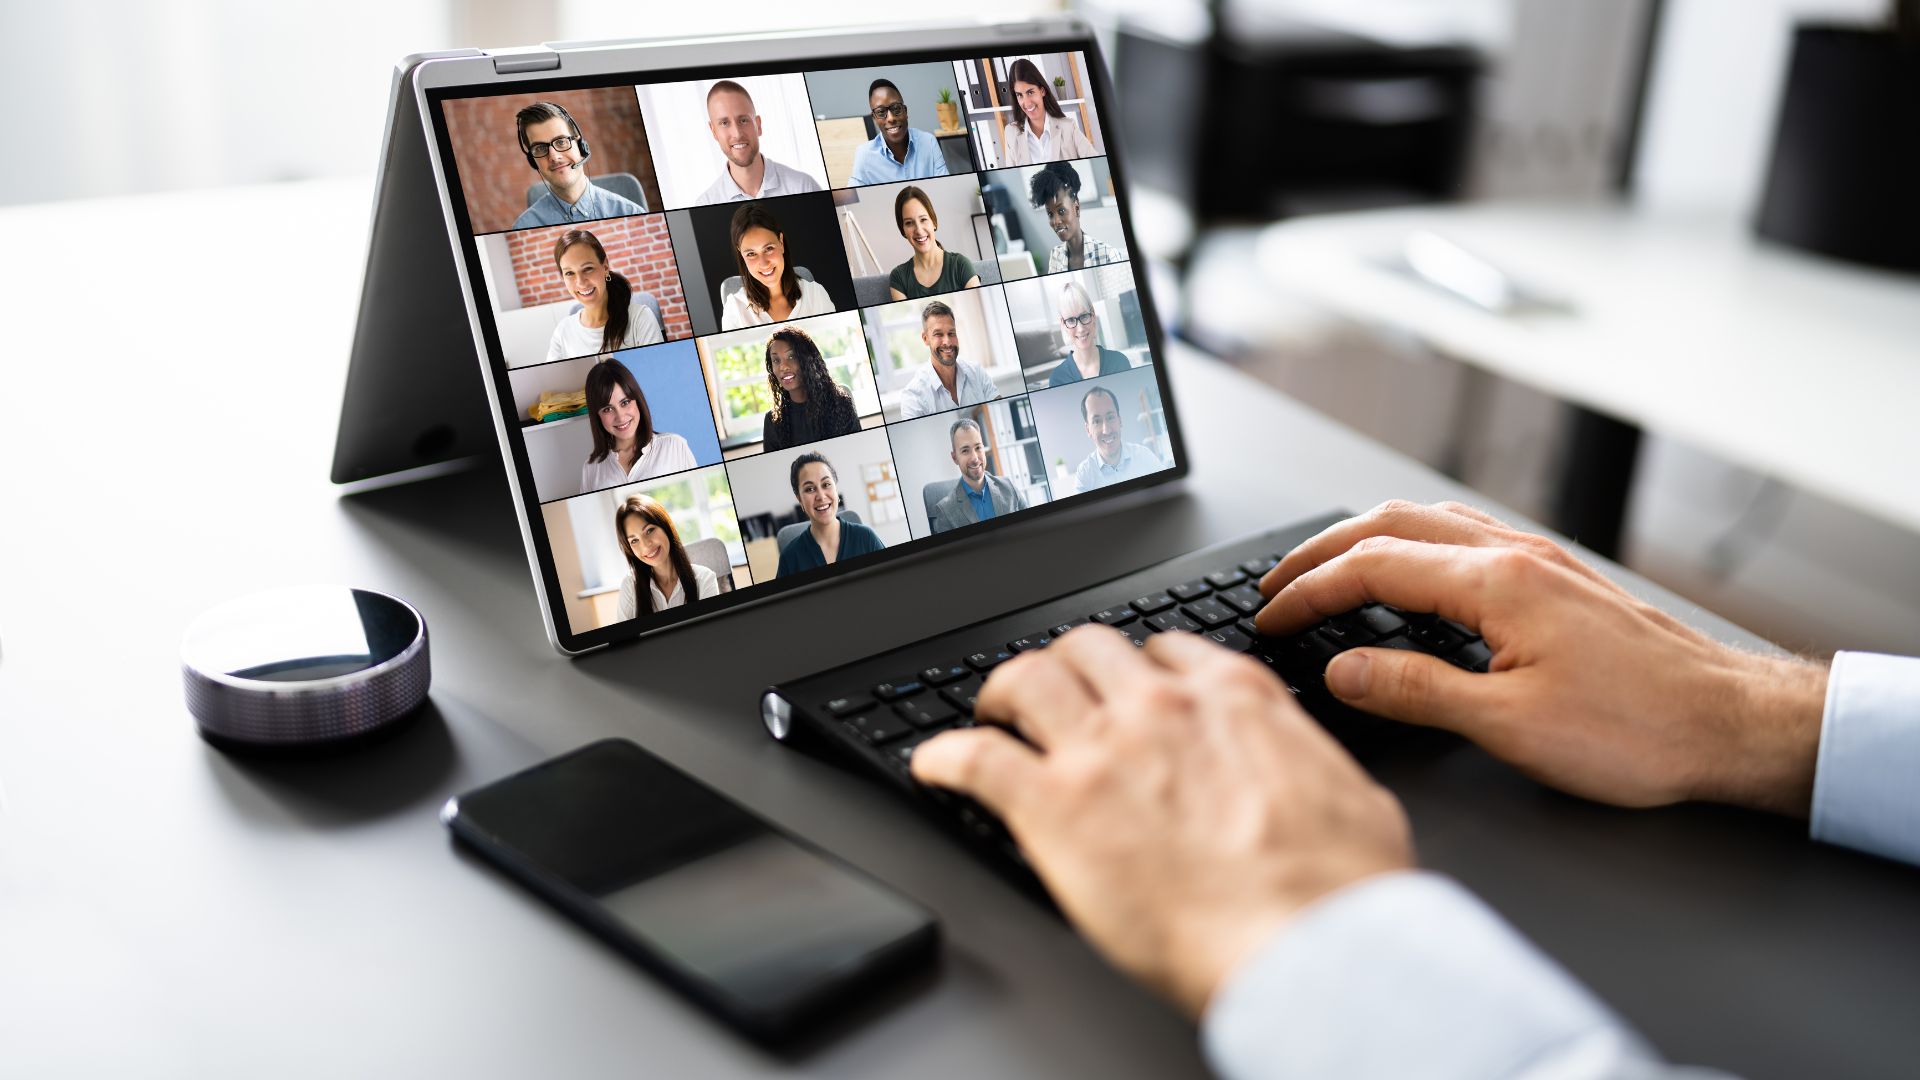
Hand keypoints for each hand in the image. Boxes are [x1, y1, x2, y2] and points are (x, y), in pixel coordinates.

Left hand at [910, 627, 1411, 1016]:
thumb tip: (1310, 779)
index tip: (1126, 690)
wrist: (1306, 944)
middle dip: (1064, 668)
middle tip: (1051, 696)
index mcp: (1233, 698)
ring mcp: (1101, 750)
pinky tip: (936, 766)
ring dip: (1000, 694)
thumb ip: (1309, 767)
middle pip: (1086, 649)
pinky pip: (974, 757)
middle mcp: (1159, 707)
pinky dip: (945, 756)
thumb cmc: (1338, 888)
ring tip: (989, 713)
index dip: (1136, 671)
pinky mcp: (1051, 805)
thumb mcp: (1350, 797)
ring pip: (1025, 679)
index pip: (1164, 651)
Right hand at [1254, 500, 1827, 816]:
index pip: (1372, 567)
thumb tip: (1342, 669)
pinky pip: (1464, 537)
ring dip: (1365, 540)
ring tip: (1325, 571)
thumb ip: (1414, 691)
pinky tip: (1409, 575)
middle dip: (1321, 552)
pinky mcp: (1557, 580)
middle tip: (1275, 584)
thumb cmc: (1639, 730)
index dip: (1309, 591)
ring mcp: (1539, 561)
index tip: (1270, 617)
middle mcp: (1516, 556)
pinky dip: (1412, 545)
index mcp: (1496, 583)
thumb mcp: (1509, 725)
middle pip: (1391, 524)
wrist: (1731, 723)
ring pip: (1429, 521)